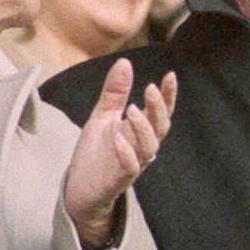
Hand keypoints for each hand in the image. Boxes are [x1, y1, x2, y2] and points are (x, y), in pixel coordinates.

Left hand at [64, 59, 176, 249]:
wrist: (79, 188)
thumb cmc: (96, 153)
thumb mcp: (103, 117)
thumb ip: (115, 93)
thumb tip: (125, 62)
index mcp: (139, 131)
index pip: (160, 112)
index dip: (168, 96)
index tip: (170, 76)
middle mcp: (141, 147)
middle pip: (160, 128)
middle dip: (159, 109)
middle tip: (150, 88)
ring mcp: (132, 164)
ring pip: (149, 148)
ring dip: (143, 128)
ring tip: (132, 109)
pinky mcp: (118, 179)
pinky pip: (129, 167)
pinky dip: (126, 153)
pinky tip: (118, 138)